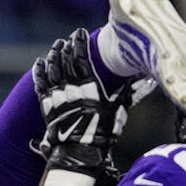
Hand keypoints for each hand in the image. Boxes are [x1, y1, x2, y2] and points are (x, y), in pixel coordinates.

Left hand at [32, 29, 130, 175]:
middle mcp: (71, 90)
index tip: (79, 33)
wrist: (79, 153)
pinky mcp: (47, 108)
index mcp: (89, 87)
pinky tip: (39, 63)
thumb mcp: (118, 110)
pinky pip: (40, 85)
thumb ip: (127, 93)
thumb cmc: (102, 132)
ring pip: (51, 71)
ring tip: (55, 47)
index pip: (81, 58)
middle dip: (65, 48)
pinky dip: (39, 73)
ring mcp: (57, 98)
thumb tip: (146, 80)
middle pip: (64, 62)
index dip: (79, 43)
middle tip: (67, 39)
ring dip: (53, 57)